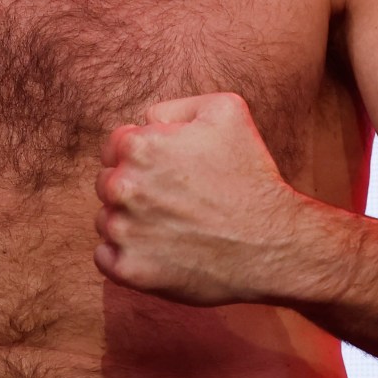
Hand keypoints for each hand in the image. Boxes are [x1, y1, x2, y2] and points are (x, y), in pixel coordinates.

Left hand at [94, 93, 327, 306]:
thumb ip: (175, 107)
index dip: (142, 157)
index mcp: (138, 146)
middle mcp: (123, 187)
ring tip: (172, 228)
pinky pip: (105, 257)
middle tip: (174, 201)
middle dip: (135, 189)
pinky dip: (124, 255)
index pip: (115, 146)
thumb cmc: (251, 176)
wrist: (272, 244)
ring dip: (130, 222)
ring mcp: (124, 231)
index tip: (167, 173)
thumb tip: (146, 120)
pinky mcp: (129, 270)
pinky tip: (158, 251)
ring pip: (106, 220)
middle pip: (108, 183)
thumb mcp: (225, 111)